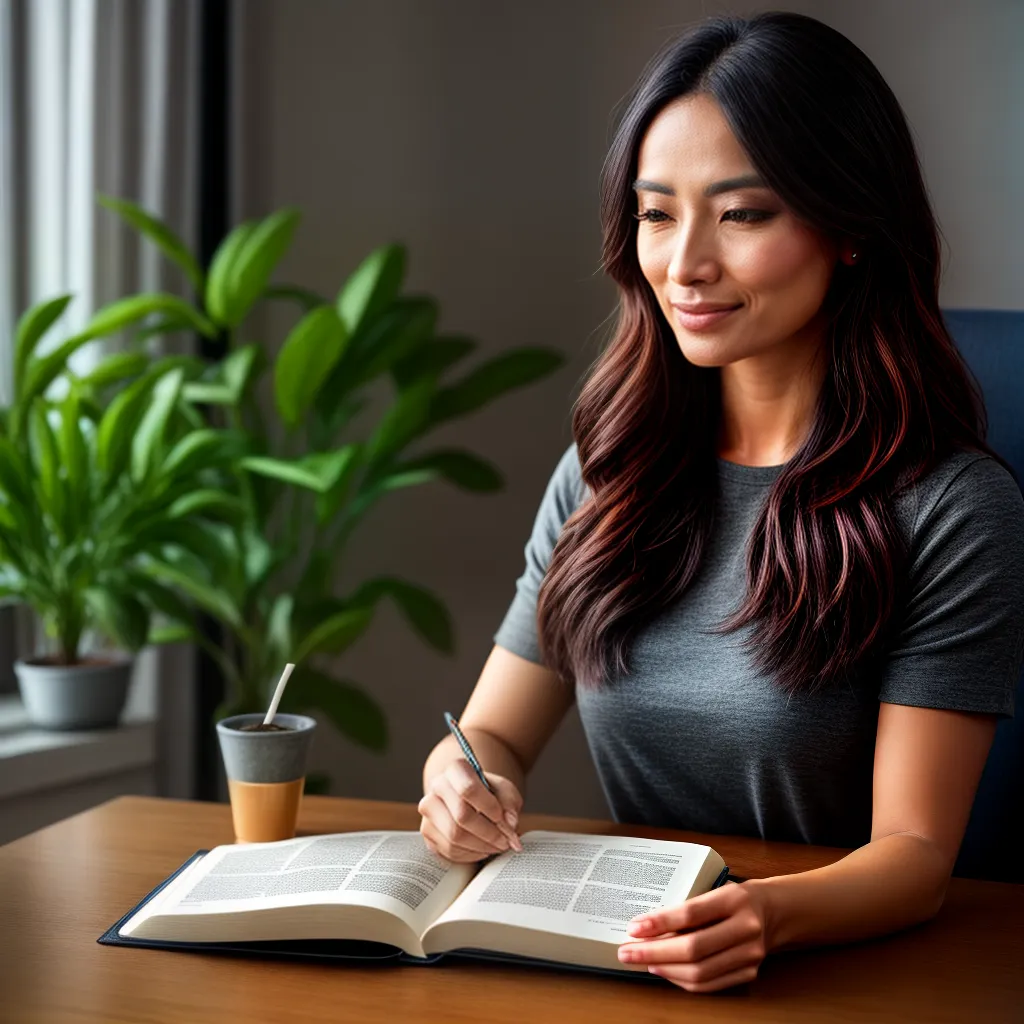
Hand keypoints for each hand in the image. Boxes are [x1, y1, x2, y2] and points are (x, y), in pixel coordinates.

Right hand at [418, 759, 523, 862]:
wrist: (469, 799)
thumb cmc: (489, 793)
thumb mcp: (505, 791)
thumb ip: (509, 803)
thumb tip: (510, 823)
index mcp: (456, 769)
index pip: (468, 789)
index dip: (489, 807)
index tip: (504, 819)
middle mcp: (437, 786)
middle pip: (461, 816)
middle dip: (489, 833)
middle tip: (507, 841)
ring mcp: (429, 810)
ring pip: (454, 837)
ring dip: (482, 846)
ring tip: (498, 846)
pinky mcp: (427, 832)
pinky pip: (449, 851)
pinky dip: (471, 854)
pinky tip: (483, 849)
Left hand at [617, 881, 771, 992]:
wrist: (774, 912)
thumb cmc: (735, 897)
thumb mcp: (714, 888)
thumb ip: (687, 906)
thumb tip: (646, 925)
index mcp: (734, 899)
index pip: (691, 913)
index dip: (660, 923)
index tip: (634, 927)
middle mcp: (745, 928)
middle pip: (693, 949)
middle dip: (654, 953)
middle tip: (627, 952)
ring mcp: (749, 954)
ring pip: (700, 972)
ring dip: (665, 969)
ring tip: (642, 961)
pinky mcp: (748, 972)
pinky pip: (709, 984)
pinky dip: (681, 980)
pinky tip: (664, 970)